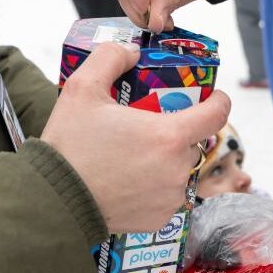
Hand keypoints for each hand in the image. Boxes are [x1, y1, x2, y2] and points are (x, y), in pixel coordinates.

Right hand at [41, 43, 230, 232]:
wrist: (54, 200)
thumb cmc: (70, 145)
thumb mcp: (82, 88)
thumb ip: (110, 58)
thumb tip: (132, 52)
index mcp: (169, 135)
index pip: (217, 114)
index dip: (218, 101)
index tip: (211, 97)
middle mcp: (178, 169)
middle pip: (192, 142)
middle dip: (175, 132)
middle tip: (146, 127)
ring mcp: (170, 197)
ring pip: (179, 170)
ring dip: (164, 161)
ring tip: (130, 157)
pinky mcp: (159, 219)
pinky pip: (166, 196)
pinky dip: (153, 187)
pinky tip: (126, 181)